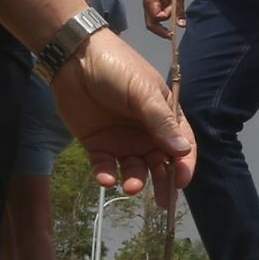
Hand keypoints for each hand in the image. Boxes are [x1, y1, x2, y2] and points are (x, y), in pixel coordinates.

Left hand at [52, 32, 192, 207]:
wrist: (74, 58)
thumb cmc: (117, 68)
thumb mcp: (142, 91)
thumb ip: (161, 121)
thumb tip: (183, 151)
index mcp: (164, 116)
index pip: (181, 145)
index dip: (184, 164)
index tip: (181, 181)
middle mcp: (146, 132)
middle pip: (160, 163)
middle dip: (163, 182)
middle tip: (164, 201)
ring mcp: (122, 140)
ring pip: (134, 169)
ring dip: (136, 179)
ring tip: (132, 186)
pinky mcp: (97, 145)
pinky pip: (106, 167)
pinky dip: (107, 175)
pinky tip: (107, 178)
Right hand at [143, 0, 188, 36]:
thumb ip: (179, 10)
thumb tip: (181, 25)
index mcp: (150, 0)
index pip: (155, 16)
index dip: (165, 18)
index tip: (175, 18)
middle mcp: (148, 5)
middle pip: (151, 24)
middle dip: (161, 31)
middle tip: (172, 36)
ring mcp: (151, 7)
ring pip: (154, 23)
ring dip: (165, 24)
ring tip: (175, 15)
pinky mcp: (156, 8)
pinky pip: (159, 19)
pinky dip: (167, 20)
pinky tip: (174, 18)